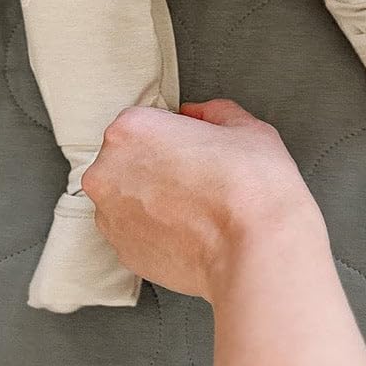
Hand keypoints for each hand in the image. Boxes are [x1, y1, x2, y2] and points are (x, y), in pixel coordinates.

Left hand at [81, 98, 328, 304]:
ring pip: (128, 199)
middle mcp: (108, 171)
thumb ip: (212, 113)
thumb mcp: (243, 126)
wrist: (257, 249)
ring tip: (195, 208)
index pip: (144, 123)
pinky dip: (156, 231)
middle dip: (157, 167)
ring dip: (153, 200)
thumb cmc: (251, 186)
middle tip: (196, 179)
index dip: (174, 135)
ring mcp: (110, 216)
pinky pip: (135, 233)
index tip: (193, 149)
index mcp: (131, 129)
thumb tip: (200, 115)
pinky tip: (189, 231)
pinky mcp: (123, 252)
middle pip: (129, 160)